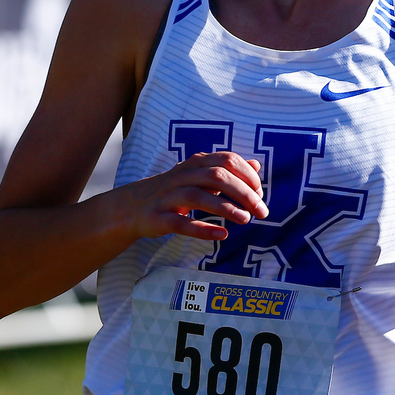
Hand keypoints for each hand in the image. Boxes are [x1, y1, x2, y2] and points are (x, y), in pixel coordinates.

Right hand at [119, 152, 266, 241]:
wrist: (133, 206)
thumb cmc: (175, 190)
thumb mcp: (200, 176)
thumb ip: (227, 171)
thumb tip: (256, 166)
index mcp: (195, 164)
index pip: (226, 160)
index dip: (246, 175)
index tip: (259, 192)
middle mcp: (182, 176)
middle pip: (216, 176)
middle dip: (243, 192)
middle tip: (261, 211)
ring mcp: (169, 197)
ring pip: (199, 196)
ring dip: (225, 207)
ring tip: (246, 219)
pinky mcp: (159, 218)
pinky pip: (181, 223)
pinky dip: (202, 229)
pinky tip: (222, 234)